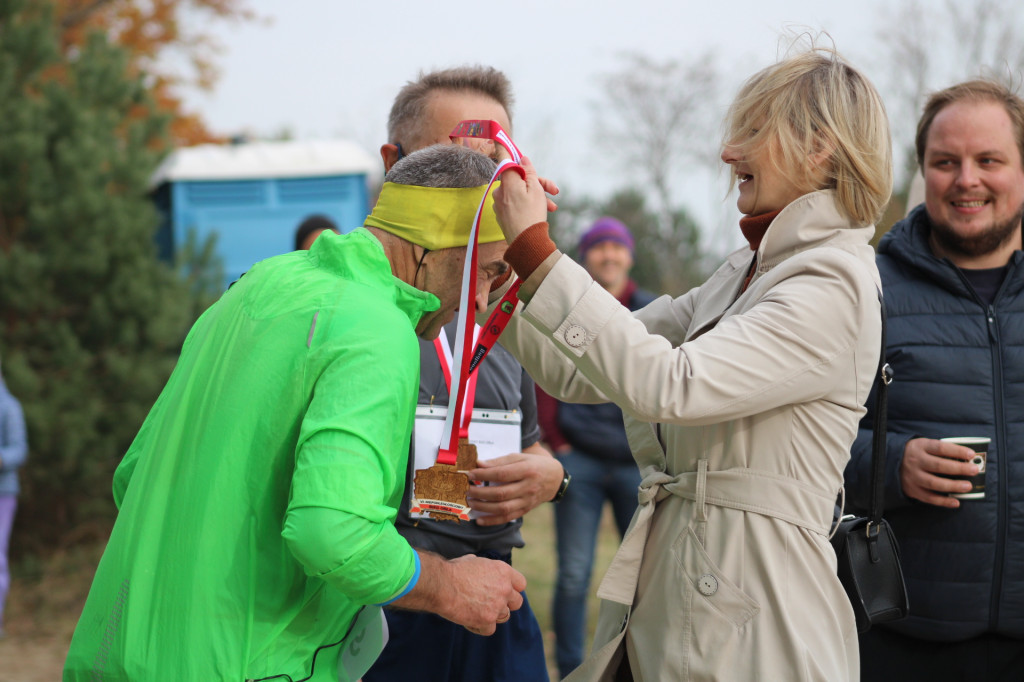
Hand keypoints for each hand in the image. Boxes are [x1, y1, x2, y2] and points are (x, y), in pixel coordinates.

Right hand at [392, 552, 525, 634]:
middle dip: (506, 604)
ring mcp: (497, 605)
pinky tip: (469, 620)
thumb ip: (484, 568)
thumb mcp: (473, 561)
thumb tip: (480, 568)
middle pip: (517, 603)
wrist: (441, 584)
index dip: (512, 589)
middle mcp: (504, 588)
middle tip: (491, 603)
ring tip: (476, 610)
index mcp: (503, 571)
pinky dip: (480, 627)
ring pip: (504, 617)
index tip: (503, 592)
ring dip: (492, 616)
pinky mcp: (487, 620)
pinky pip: (489, 629)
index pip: (521, 584)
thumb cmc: (453, 571)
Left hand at [466, 452, 564, 524]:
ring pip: (503, 508)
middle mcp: (528, 487)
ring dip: (484, 507)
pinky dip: (492, 521)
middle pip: (501, 493)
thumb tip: (479, 464)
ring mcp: (527, 501)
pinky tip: (479, 520)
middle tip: (467, 490)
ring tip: (471, 502)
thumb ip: (500, 461)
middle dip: (481, 493)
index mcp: (527, 470)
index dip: (484, 475)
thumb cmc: (534, 464)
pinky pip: (508, 518)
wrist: (555, 478)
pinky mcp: (525, 510)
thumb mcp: (520, 457)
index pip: (502, 474)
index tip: (470, 475)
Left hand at [493, 156, 556, 242]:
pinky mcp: (502, 215)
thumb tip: (523, 159)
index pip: (505, 160)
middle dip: (537, 183)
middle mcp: (499, 191)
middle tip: (554, 190)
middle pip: (518, 179)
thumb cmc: (532, 214)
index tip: (500, 137)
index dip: (506, 150)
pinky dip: (527, 205)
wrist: (526, 243)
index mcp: (507, 181)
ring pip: (519, 193)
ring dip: (536, 197)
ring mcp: (499, 204)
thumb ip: (529, 172)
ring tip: (552, 207)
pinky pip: (515, 204)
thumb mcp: (536, 189)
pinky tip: (541, 212)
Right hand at [899, 438, 979, 507]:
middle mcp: (915, 461)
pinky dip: (943, 501)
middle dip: (958, 468)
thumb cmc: (918, 453)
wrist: (892, 462)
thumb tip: (968, 459)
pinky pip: (929, 498)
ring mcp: (913, 477)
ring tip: (968, 486)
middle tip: (974, 470)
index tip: (971, 454)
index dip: (956, 450)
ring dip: (953, 486)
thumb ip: (942, 451)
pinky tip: (956, 502)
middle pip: (938, 466)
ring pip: (934, 483)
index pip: (940, 447)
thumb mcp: (925, 445)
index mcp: (920, 447)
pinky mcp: (912, 490)